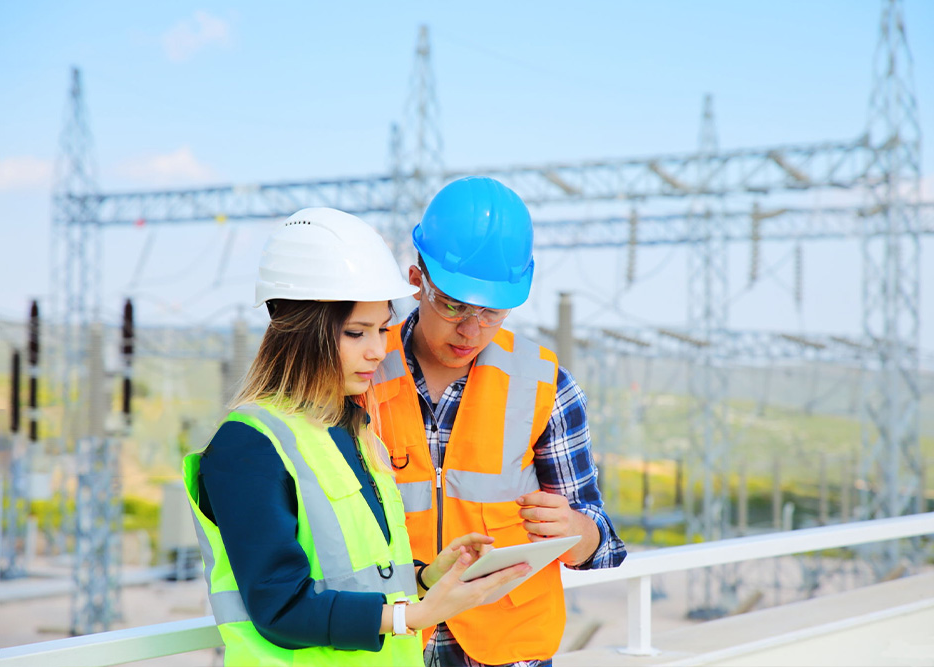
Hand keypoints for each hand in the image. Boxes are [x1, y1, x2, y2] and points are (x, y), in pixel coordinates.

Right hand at [406, 548, 530, 629]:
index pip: (498, 578)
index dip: (512, 571)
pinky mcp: (472, 599)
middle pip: (500, 582)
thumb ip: (458, 566)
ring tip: (519, 570)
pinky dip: (497, 581)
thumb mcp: (446, 581)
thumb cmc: (436, 598)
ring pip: (496, 585)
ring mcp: (476, 598)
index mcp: (475, 590)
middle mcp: (479, 595)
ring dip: (507, 577)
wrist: (428, 614)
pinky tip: (500, 577)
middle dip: (515, 573)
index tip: (525, 566)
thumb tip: (468, 553)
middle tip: (529, 566)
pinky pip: (489, 588)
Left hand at [420, 533, 493, 589]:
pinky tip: (491, 570)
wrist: (434, 577)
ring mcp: (470, 555)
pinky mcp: (473, 563)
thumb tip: (464, 550)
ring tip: (492, 565)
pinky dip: (488, 564)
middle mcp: (466, 547)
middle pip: (481, 544)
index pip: (473, 537)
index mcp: (458, 544)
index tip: (491, 540)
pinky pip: (483, 561)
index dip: (482, 538)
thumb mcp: (444, 561)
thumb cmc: (438, 567)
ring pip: (484, 552)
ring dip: (489, 557)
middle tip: (490, 559)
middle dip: (487, 549)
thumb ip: (454, 556)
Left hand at [516, 491, 598, 564]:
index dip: (528, 499)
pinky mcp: (559, 542)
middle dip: (525, 513)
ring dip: (527, 525)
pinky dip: (532, 537)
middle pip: (538, 513)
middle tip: (520, 513)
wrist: (577, 529)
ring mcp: (562, 529)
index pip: (542, 499)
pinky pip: (541, 541)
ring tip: (524, 522)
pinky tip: (530, 533)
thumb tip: (522, 499)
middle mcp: (564, 515)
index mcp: (562, 502)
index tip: (518, 501)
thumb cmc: (559, 513)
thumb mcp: (555, 502)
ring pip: (538, 528)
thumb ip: (541, 497)